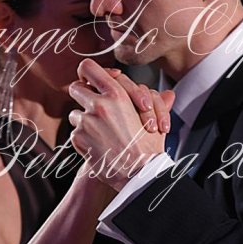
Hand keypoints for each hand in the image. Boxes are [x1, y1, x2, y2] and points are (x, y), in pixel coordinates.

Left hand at [68, 58, 169, 189]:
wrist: (138, 175)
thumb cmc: (149, 148)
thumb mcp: (157, 119)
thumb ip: (156, 102)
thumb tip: (167, 94)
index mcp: (117, 94)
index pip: (88, 68)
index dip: (88, 73)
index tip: (92, 81)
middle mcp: (99, 104)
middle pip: (76, 87)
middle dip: (83, 95)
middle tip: (92, 105)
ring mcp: (86, 121)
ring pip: (75, 112)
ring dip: (84, 120)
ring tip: (101, 132)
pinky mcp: (78, 138)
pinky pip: (75, 132)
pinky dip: (84, 138)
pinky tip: (98, 145)